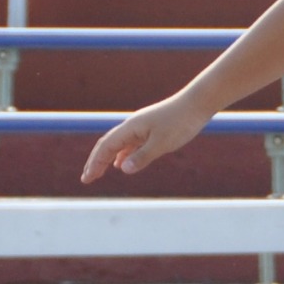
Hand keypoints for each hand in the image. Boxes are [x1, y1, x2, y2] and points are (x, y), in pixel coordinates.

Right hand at [81, 97, 205, 183]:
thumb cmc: (180, 122)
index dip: (95, 163)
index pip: (105, 147)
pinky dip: (121, 155)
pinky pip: (129, 144)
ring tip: (98, 172)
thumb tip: (121, 168)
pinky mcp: (150, 130)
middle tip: (87, 178)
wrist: (197, 104)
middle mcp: (132, 127)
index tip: (87, 179)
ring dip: (106, 159)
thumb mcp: (161, 143)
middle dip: (95, 161)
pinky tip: (121, 164)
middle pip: (107, 145)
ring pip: (117, 144)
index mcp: (131, 128)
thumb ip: (142, 157)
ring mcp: (141, 128)